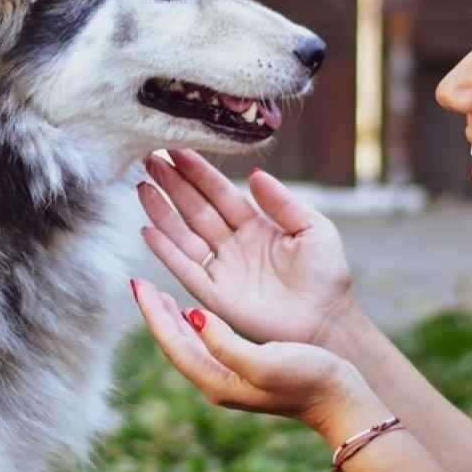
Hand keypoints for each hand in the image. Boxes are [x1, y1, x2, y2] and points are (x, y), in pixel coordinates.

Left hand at [129, 277, 375, 433]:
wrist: (340, 402)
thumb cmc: (308, 380)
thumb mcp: (263, 361)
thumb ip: (225, 342)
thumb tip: (193, 317)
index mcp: (216, 380)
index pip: (172, 343)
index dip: (152, 313)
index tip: (139, 283)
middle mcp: (217, 382)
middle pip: (174, 343)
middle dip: (156, 313)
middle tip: (141, 283)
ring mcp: (230, 379)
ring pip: (189, 344)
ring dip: (172, 318)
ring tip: (161, 294)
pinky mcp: (244, 372)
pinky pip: (207, 344)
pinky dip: (195, 324)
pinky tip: (196, 313)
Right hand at [137, 149, 355, 349]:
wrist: (328, 323)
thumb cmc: (327, 277)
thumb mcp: (314, 229)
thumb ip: (283, 203)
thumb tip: (256, 173)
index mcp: (255, 225)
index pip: (220, 192)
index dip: (199, 172)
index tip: (178, 149)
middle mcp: (233, 244)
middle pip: (196, 208)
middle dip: (173, 184)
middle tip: (150, 158)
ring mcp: (222, 269)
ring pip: (184, 235)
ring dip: (162, 212)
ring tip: (143, 186)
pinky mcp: (215, 295)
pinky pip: (185, 268)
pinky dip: (165, 251)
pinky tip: (148, 230)